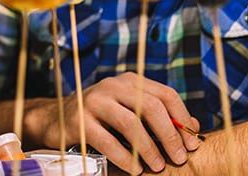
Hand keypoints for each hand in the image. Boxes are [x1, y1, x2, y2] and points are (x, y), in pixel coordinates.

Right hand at [34, 73, 199, 173]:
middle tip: (179, 158)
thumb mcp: (129, 111)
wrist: (55, 120)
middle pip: (151, 106)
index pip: (165, 94)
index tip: (191, 144)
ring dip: (149, 149)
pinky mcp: (79, 120)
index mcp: (128, 81)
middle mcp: (111, 85)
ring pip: (130, 123)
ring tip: (158, 167)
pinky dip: (125, 158)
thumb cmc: (100, 118)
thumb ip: (157, 116)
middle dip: (169, 136)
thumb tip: (192, 127)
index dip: (182, 119)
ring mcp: (94, 101)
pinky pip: (108, 141)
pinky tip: (134, 170)